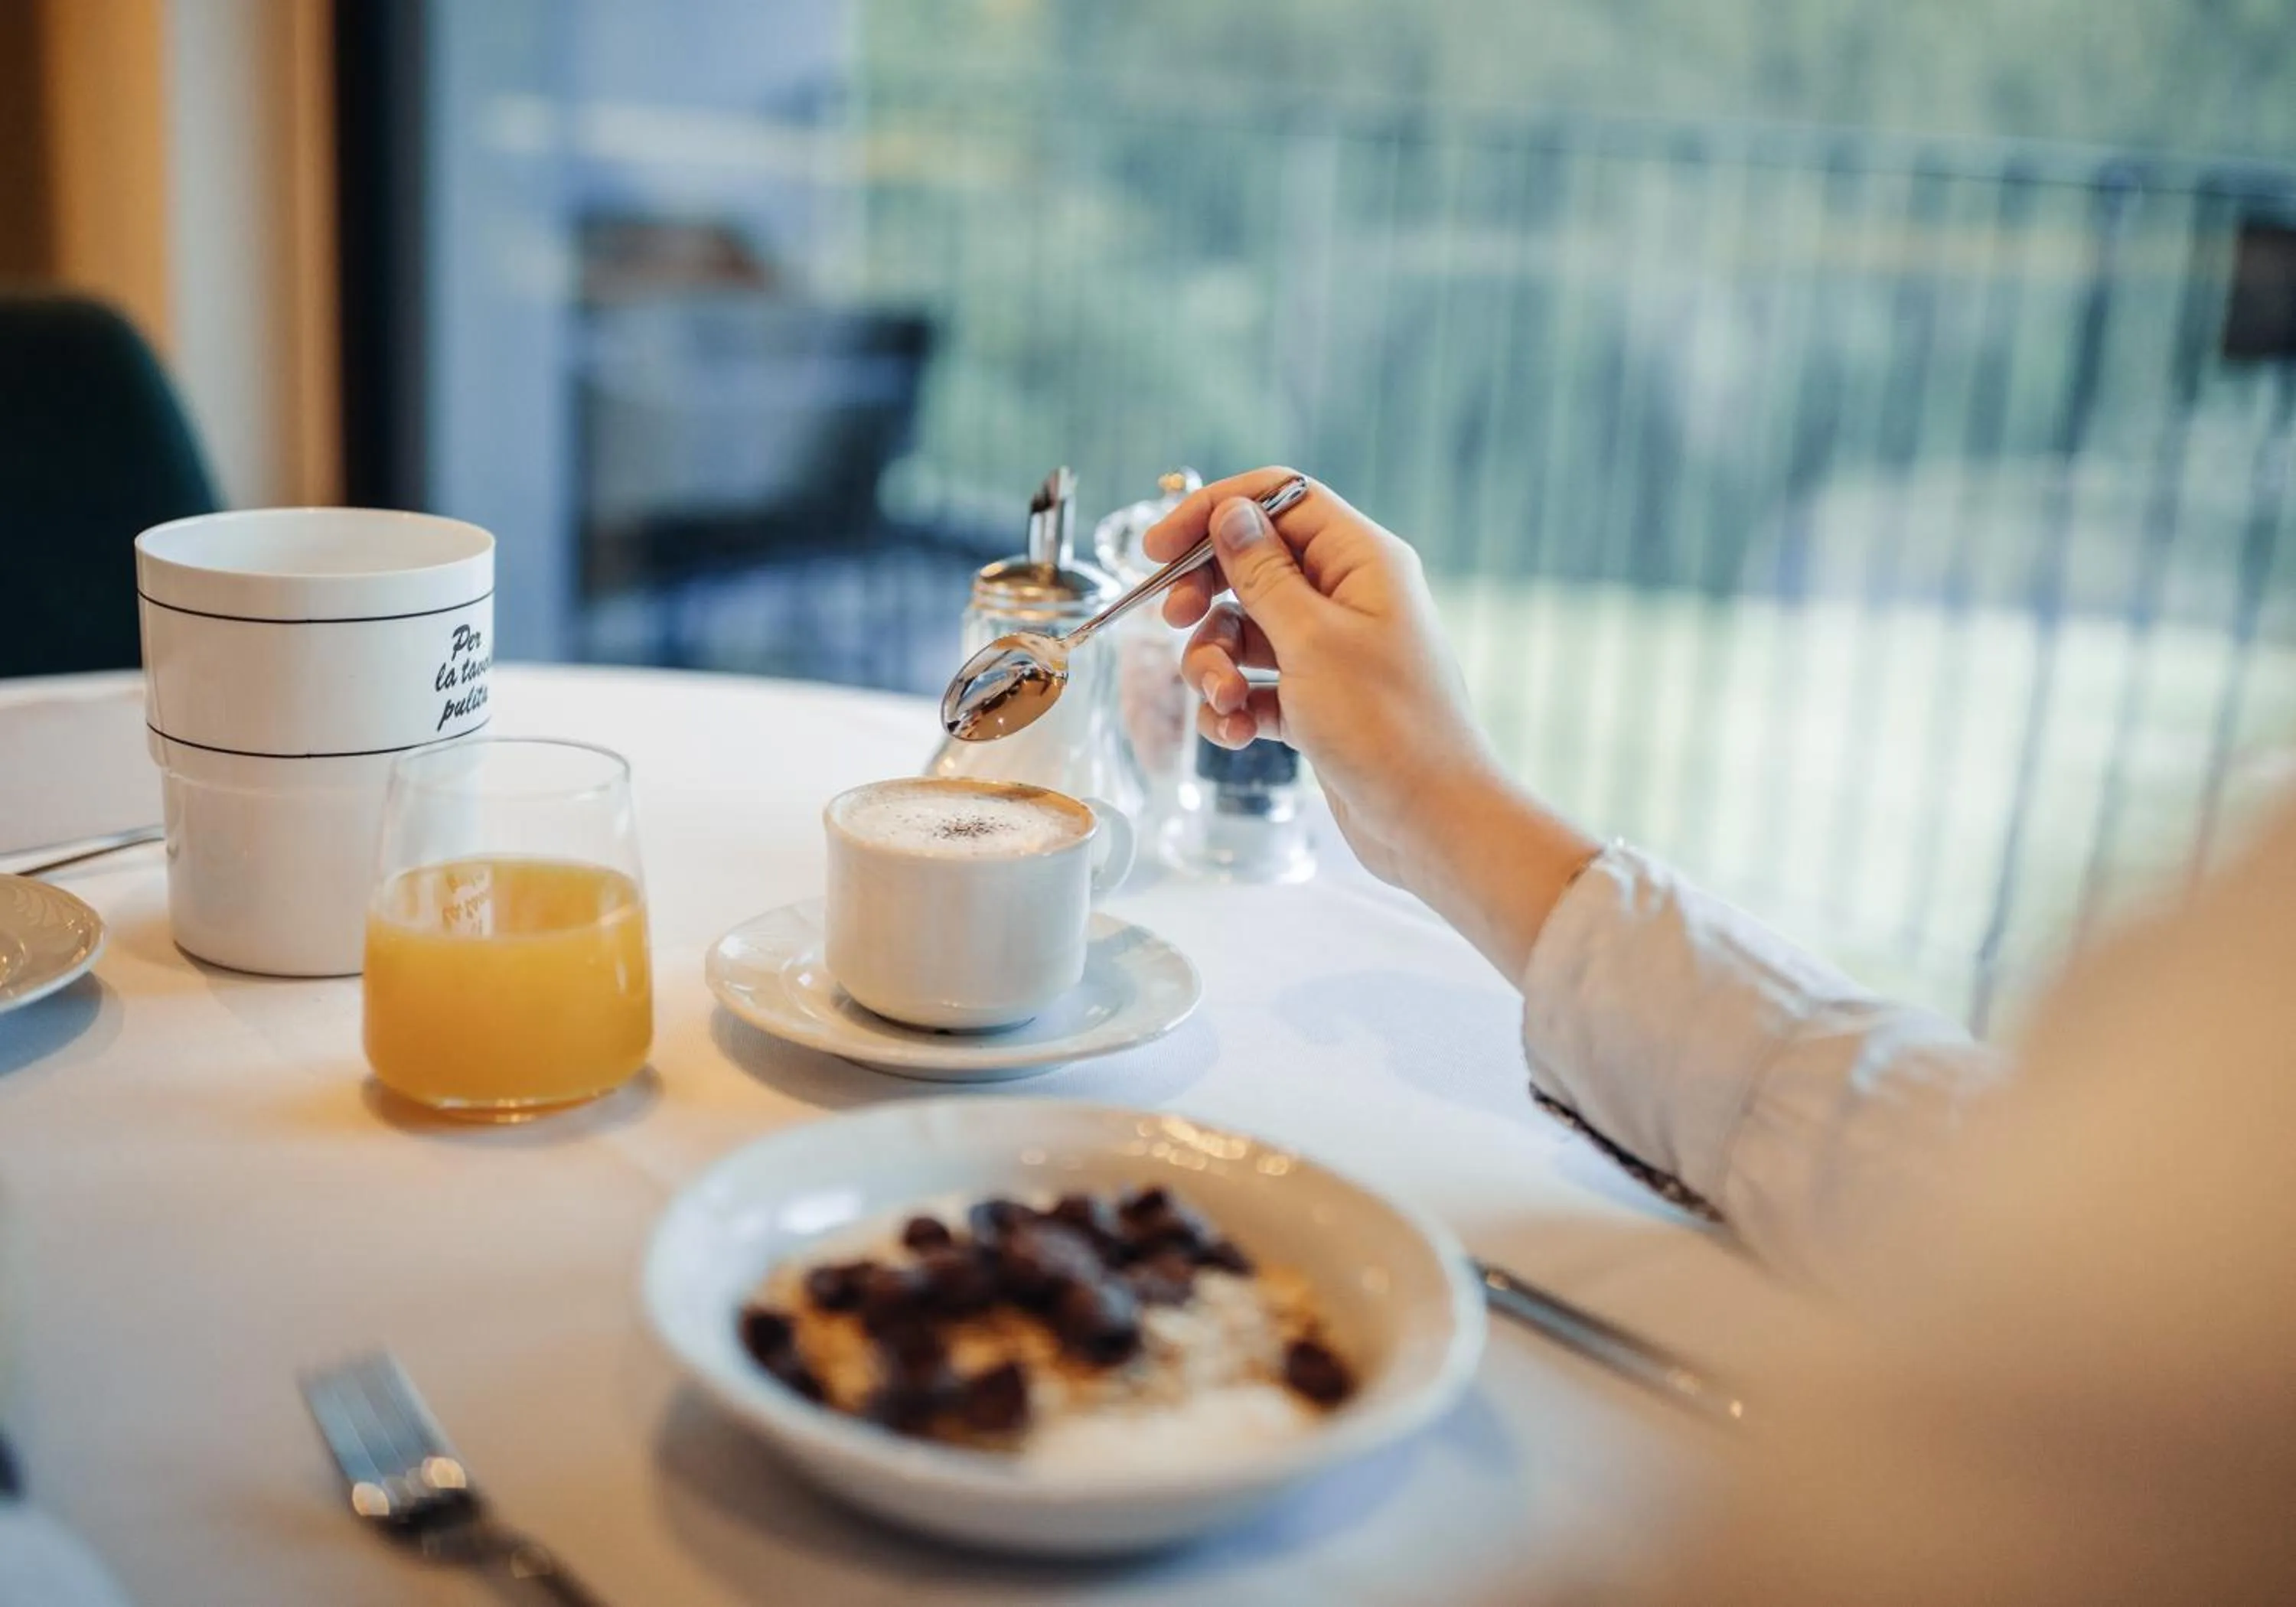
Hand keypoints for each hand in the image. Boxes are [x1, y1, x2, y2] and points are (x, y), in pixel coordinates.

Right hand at [1144, 469, 1598, 977]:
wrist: (1433, 824)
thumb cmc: (1388, 727)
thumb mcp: (1312, 640)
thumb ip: (1262, 573)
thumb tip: (1231, 512)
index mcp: (1361, 560)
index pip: (1279, 498)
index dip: (1215, 511)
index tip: (1160, 549)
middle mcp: (1349, 596)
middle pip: (1252, 564)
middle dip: (1206, 597)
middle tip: (1175, 621)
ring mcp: (1332, 651)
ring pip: (1244, 630)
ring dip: (1215, 663)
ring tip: (1225, 701)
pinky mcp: (1317, 702)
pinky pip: (1255, 684)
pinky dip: (1234, 705)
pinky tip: (1235, 734)